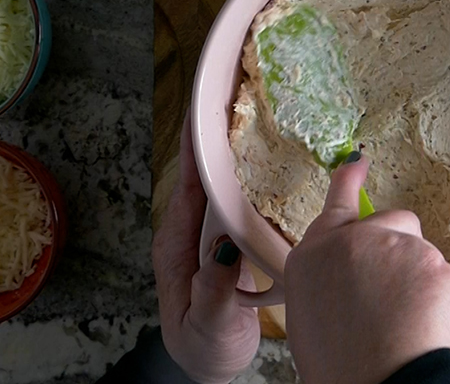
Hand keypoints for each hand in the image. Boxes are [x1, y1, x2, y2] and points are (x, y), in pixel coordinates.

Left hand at [152, 114, 260, 383]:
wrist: (209, 363)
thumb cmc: (205, 346)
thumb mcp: (209, 322)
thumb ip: (214, 286)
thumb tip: (224, 244)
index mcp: (178, 245)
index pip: (187, 186)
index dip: (193, 147)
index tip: (202, 110)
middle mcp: (190, 232)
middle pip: (202, 175)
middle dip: (213, 135)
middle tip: (234, 96)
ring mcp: (209, 235)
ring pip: (220, 185)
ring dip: (232, 152)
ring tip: (251, 117)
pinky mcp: (227, 242)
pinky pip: (237, 202)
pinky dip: (250, 178)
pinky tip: (268, 165)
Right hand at [285, 153, 449, 383]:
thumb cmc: (340, 363)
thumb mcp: (310, 312)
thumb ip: (330, 274)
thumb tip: (349, 270)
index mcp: (314, 254)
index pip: (336, 202)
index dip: (349, 179)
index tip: (359, 160)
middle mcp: (352, 240)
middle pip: (391, 222)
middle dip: (397, 247)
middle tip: (390, 294)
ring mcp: (396, 246)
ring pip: (419, 248)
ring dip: (416, 274)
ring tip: (402, 317)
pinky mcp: (434, 262)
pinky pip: (440, 273)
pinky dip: (436, 295)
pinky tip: (421, 321)